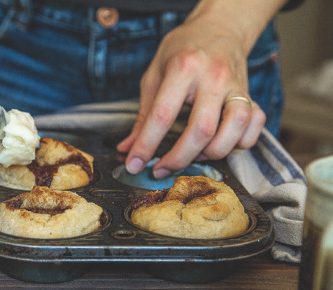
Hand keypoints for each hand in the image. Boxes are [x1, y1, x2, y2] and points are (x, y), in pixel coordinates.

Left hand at [116, 0, 279, 178]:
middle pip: (201, 130)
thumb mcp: (154, 74)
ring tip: (193, 153)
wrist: (219, 28)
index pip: (163, 115)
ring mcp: (237, 87)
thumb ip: (143, 115)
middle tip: (161, 169)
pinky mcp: (253, 95)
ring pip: (234, 132)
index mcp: (184, 68)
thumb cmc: (182, 51)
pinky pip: (255, 127)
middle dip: (178, 159)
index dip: (146, 146)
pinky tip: (222, 141)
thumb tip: (127, 149)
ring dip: (211, 153)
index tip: (134, 165)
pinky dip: (240, 142)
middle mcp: (214, 77)